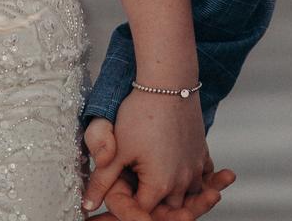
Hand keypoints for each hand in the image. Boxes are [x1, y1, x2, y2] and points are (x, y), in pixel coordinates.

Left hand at [82, 101, 233, 218]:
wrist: (168, 83)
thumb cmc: (141, 114)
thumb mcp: (117, 150)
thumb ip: (102, 181)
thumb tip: (88, 205)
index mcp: (160, 185)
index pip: (142, 213)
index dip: (127, 206)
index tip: (119, 190)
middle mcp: (183, 181)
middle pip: (168, 209)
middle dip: (155, 206)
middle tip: (138, 187)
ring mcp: (196, 167)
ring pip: (188, 195)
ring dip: (178, 197)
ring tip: (164, 186)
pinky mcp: (202, 152)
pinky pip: (203, 176)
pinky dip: (197, 179)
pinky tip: (185, 172)